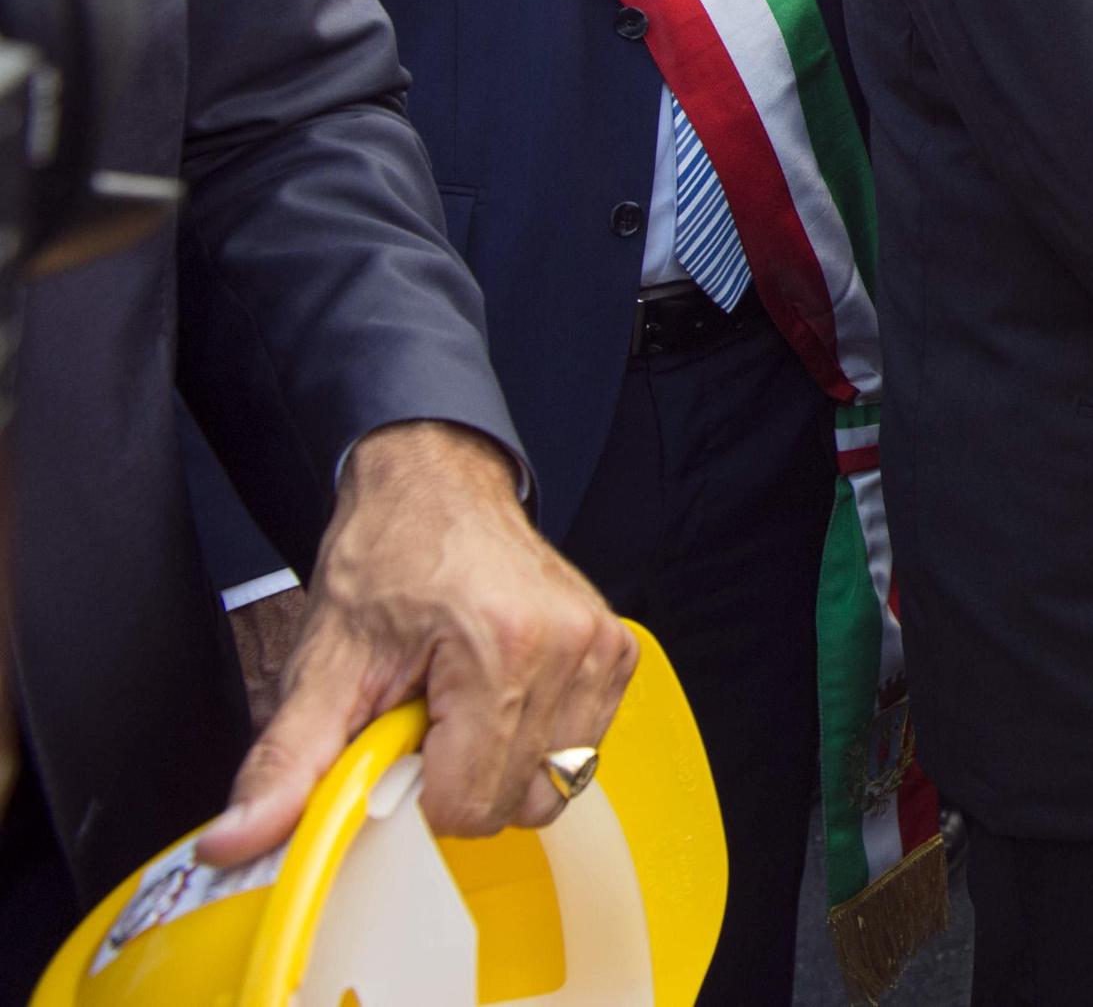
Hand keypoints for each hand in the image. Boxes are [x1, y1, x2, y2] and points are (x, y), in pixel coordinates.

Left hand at [196, 421, 634, 865]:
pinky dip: (533, 744)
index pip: (468, 805)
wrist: (437, 488)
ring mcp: (602, 650)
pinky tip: (497, 699)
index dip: (415, 796)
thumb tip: (237, 842)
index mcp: (502, 648)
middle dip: (458, 783)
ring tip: (462, 710)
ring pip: (554, 785)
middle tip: (425, 724)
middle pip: (516, 803)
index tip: (394, 749)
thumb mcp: (323, 663)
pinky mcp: (618, 654)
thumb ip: (286, 761)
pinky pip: (580, 752)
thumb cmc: (387, 561)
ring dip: (499, 767)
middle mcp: (568, 647)